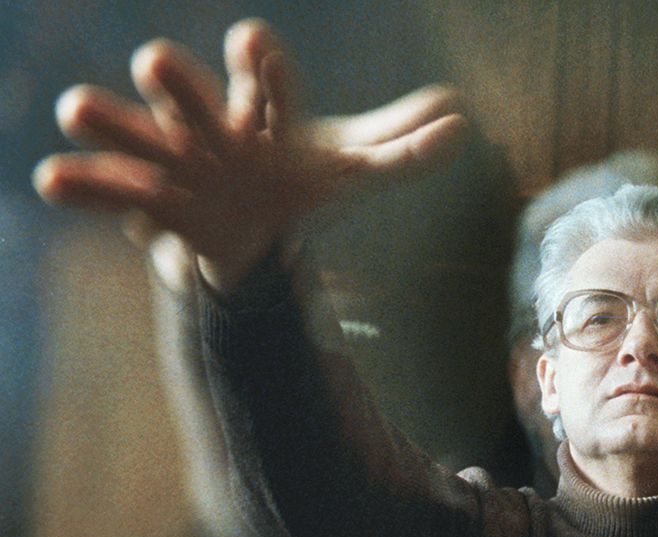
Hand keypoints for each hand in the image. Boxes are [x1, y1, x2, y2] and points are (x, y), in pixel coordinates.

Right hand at [33, 18, 467, 295]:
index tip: (251, 44)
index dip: (260, 64)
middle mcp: (210, 125)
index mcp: (262, 112)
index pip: (264, 79)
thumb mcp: (348, 169)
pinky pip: (102, 190)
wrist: (244, 228)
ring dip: (108, 121)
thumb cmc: (292, 182)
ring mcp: (170, 161)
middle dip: (178, 82)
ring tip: (79, 108)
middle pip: (190, 94)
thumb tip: (463, 119)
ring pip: (133, 132)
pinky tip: (50, 177)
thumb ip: (400, 147)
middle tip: (158, 63)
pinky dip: (80, 185)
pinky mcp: (143, 202)